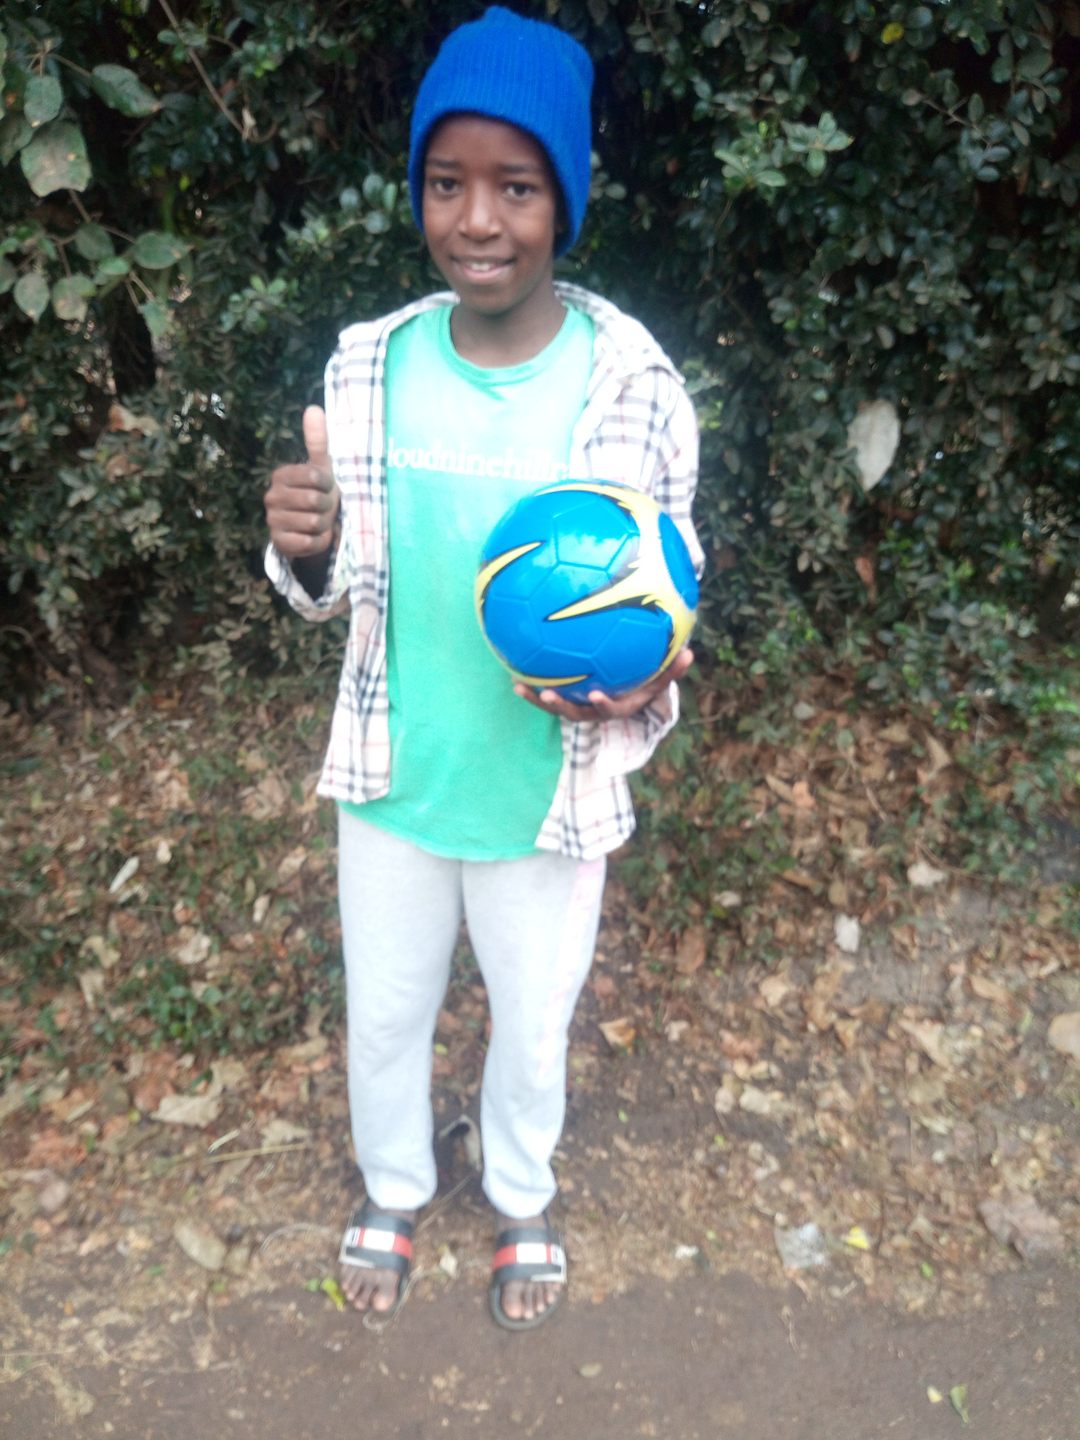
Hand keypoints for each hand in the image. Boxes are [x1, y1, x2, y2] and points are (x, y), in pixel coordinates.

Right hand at [264, 405, 339, 557]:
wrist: (312, 529)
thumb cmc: (319, 493)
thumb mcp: (322, 468)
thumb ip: (317, 440)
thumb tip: (314, 408)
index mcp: (281, 475)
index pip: (315, 476)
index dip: (329, 484)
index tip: (327, 486)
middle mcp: (271, 496)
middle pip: (315, 501)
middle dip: (328, 506)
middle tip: (324, 507)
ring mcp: (272, 520)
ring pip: (313, 522)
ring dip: (324, 525)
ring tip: (319, 522)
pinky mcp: (278, 542)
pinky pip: (309, 542)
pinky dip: (319, 541)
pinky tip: (314, 537)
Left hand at [514, 647, 693, 721]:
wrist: (629, 694)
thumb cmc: (646, 682)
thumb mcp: (661, 677)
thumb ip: (673, 669)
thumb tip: (690, 653)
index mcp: (620, 707)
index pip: (613, 709)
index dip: (604, 705)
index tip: (596, 695)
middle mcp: (596, 711)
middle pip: (577, 714)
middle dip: (561, 706)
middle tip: (548, 694)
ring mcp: (580, 707)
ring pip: (557, 707)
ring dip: (538, 699)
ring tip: (520, 686)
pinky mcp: (567, 699)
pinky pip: (548, 694)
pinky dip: (532, 687)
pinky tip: (513, 673)